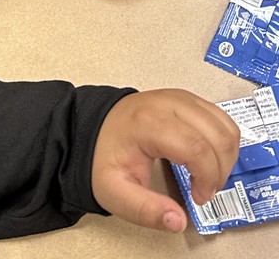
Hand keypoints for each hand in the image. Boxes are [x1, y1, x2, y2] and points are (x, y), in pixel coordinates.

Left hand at [91, 89, 239, 232]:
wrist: (93, 128)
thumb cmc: (105, 155)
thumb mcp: (116, 192)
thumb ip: (146, 210)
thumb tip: (177, 221)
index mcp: (148, 123)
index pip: (196, 148)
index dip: (207, 178)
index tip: (199, 196)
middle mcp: (167, 104)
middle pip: (217, 136)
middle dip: (220, 171)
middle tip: (205, 189)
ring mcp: (179, 98)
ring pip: (225, 126)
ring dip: (227, 157)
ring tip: (208, 175)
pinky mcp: (186, 99)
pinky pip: (220, 117)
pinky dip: (224, 142)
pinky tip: (209, 157)